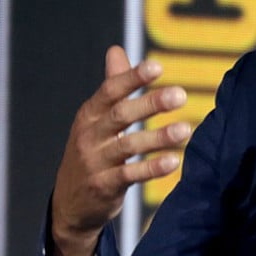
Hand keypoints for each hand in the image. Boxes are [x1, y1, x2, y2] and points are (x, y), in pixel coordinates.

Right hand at [49, 46, 190, 255]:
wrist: (70, 205)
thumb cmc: (91, 152)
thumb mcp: (95, 120)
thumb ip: (111, 86)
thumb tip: (116, 49)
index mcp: (89, 115)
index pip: (110, 91)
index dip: (132, 78)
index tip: (157, 66)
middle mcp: (90, 136)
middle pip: (121, 115)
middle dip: (150, 104)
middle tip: (180, 95)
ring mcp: (95, 162)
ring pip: (128, 146)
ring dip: (158, 138)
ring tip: (186, 129)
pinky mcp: (103, 187)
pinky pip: (129, 176)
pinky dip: (152, 169)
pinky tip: (174, 161)